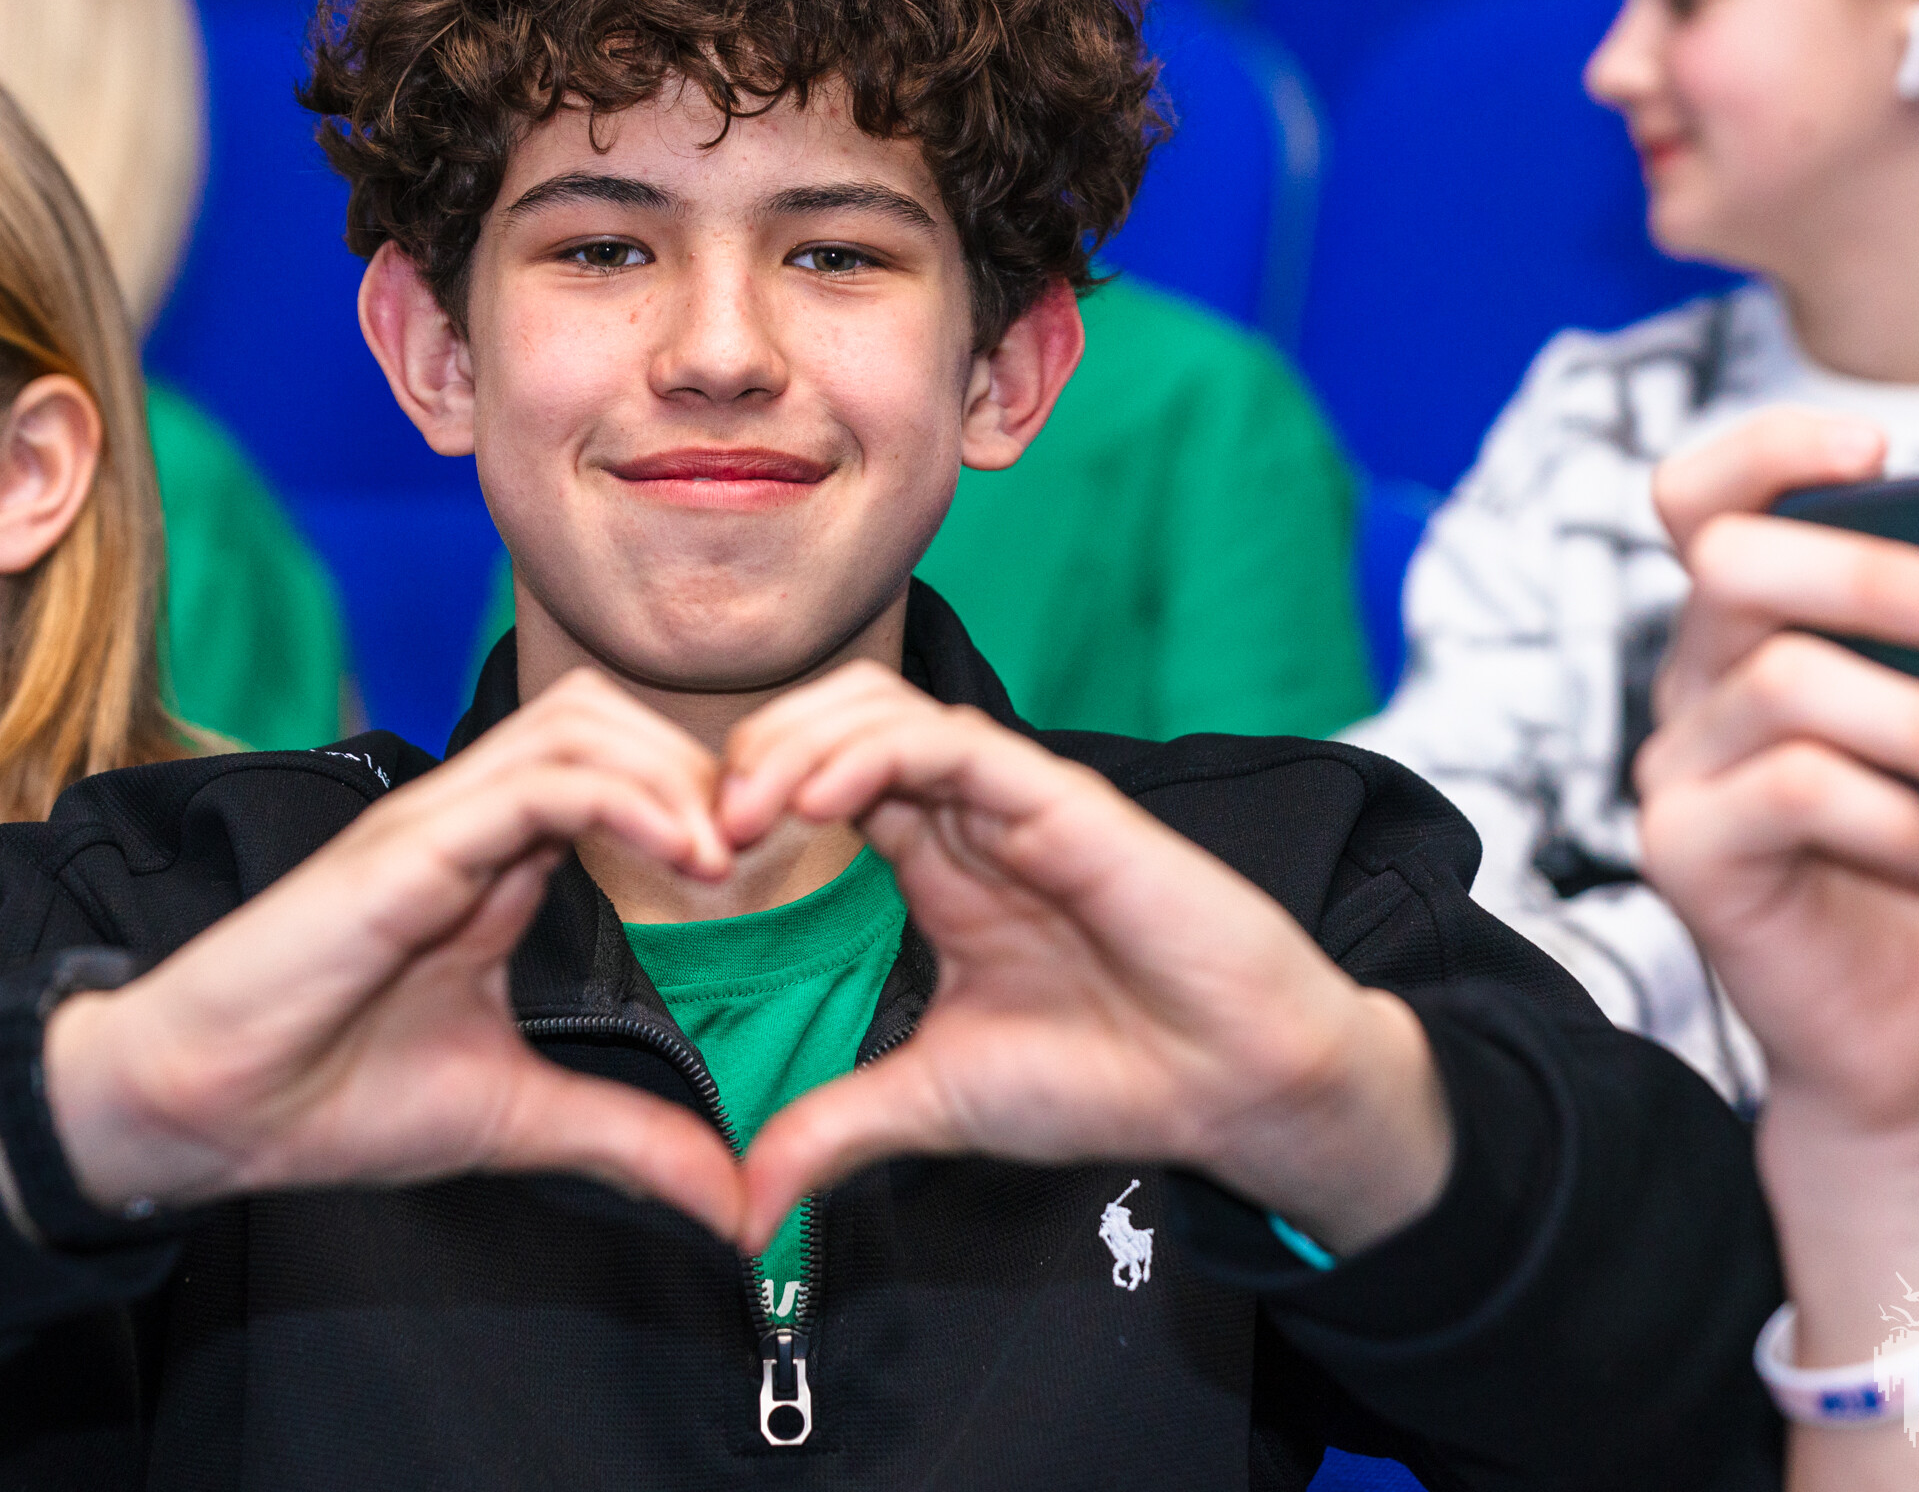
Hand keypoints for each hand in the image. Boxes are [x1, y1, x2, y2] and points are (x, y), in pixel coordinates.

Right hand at [45, 669, 746, 1238]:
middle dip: (701, 762)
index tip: (769, 870)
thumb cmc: (329, 1097)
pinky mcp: (406, 846)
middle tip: (763, 849)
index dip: (701, 794)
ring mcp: (434, 821)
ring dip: (673, 771)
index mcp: (493, 857)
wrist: (200, 1112)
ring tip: (728, 855)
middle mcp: (466, 817)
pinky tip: (682, 854)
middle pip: (607, 713)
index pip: (616, 765)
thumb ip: (625, 1141)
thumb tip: (732, 1201)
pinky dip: (625, 798)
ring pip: (578, 721)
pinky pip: (535, 781)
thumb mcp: (515, 1118)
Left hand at [714, 663, 1452, 1258]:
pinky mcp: (1059, 798)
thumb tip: (742, 1208)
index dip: (743, 800)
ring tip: (742, 815)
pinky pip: (949, 741)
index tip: (687, 867)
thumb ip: (835, 1130)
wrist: (1231, 1090)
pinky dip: (871, 753)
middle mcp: (965, 813)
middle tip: (698, 832)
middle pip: (832, 719)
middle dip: (750, 756)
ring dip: (794, 745)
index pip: (816, 779)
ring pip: (879, 709)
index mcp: (933, 860)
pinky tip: (816, 801)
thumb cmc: (1109, 1078)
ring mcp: (1010, 798)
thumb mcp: (934, 1102)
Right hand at [1635, 409, 1918, 1133]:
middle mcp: (1696, 679)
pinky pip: (1792, 792)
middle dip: (1872, 574)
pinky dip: (1895, 817)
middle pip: (1733, 564)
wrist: (1908, 1021)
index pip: (1703, 500)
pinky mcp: (1681, 848)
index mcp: (1754, 627)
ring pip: (1785, 683)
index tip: (1881, 448)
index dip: (1769, 452)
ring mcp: (1677, 763)